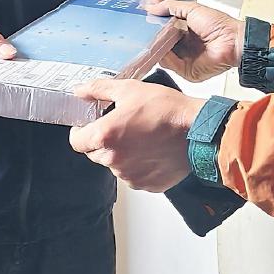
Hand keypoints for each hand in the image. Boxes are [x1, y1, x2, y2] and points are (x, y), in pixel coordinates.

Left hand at [69, 79, 205, 191]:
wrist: (198, 130)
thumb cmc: (167, 110)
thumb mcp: (130, 89)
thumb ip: (99, 89)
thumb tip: (80, 91)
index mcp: (105, 136)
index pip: (76, 141)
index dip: (81, 131)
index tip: (90, 125)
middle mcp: (114, 160)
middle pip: (95, 153)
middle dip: (104, 141)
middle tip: (125, 126)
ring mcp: (130, 175)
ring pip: (116, 165)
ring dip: (123, 153)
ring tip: (144, 137)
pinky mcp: (146, 184)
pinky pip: (134, 175)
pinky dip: (139, 165)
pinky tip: (153, 149)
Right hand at [144, 0, 244, 81]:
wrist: (233, 41)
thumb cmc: (219, 24)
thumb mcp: (192, 9)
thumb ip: (171, 7)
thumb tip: (151, 7)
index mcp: (184, 31)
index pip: (163, 31)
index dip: (153, 26)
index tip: (142, 21)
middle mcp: (183, 46)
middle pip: (160, 44)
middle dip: (152, 38)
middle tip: (141, 32)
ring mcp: (184, 59)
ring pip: (162, 55)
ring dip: (156, 47)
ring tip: (150, 39)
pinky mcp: (187, 71)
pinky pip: (170, 66)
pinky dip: (164, 58)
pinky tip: (161, 49)